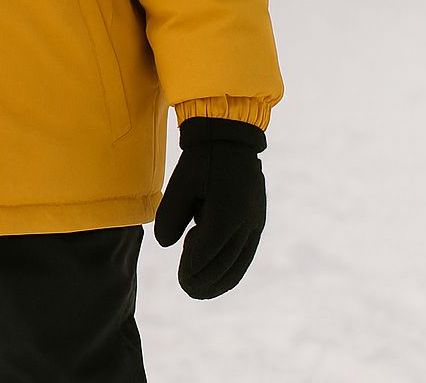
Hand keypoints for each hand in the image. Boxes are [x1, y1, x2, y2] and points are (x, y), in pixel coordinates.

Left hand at [154, 116, 266, 298]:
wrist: (231, 137)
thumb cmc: (201, 159)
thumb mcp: (179, 184)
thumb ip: (170, 217)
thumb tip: (168, 246)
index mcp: (226, 214)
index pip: (207, 255)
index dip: (192, 271)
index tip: (181, 279)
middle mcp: (246, 222)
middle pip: (225, 265)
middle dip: (204, 281)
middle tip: (187, 288)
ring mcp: (255, 222)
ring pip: (239, 264)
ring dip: (219, 279)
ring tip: (199, 285)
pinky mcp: (257, 220)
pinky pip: (246, 253)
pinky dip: (232, 267)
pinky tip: (215, 270)